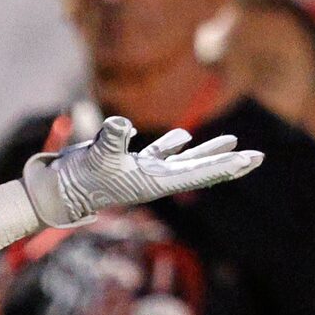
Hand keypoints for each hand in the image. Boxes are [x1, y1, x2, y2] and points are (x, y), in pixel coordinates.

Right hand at [24, 113, 260, 226]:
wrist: (55, 192)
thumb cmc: (76, 179)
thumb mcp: (95, 156)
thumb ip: (110, 139)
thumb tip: (122, 122)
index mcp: (154, 182)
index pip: (199, 173)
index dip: (226, 165)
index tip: (251, 160)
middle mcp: (154, 179)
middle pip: (201, 170)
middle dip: (229, 162)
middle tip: (259, 157)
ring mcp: (142, 172)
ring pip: (184, 160)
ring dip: (208, 151)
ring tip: (232, 141)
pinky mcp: (128, 164)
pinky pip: (159, 152)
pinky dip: (174, 144)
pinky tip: (185, 137)